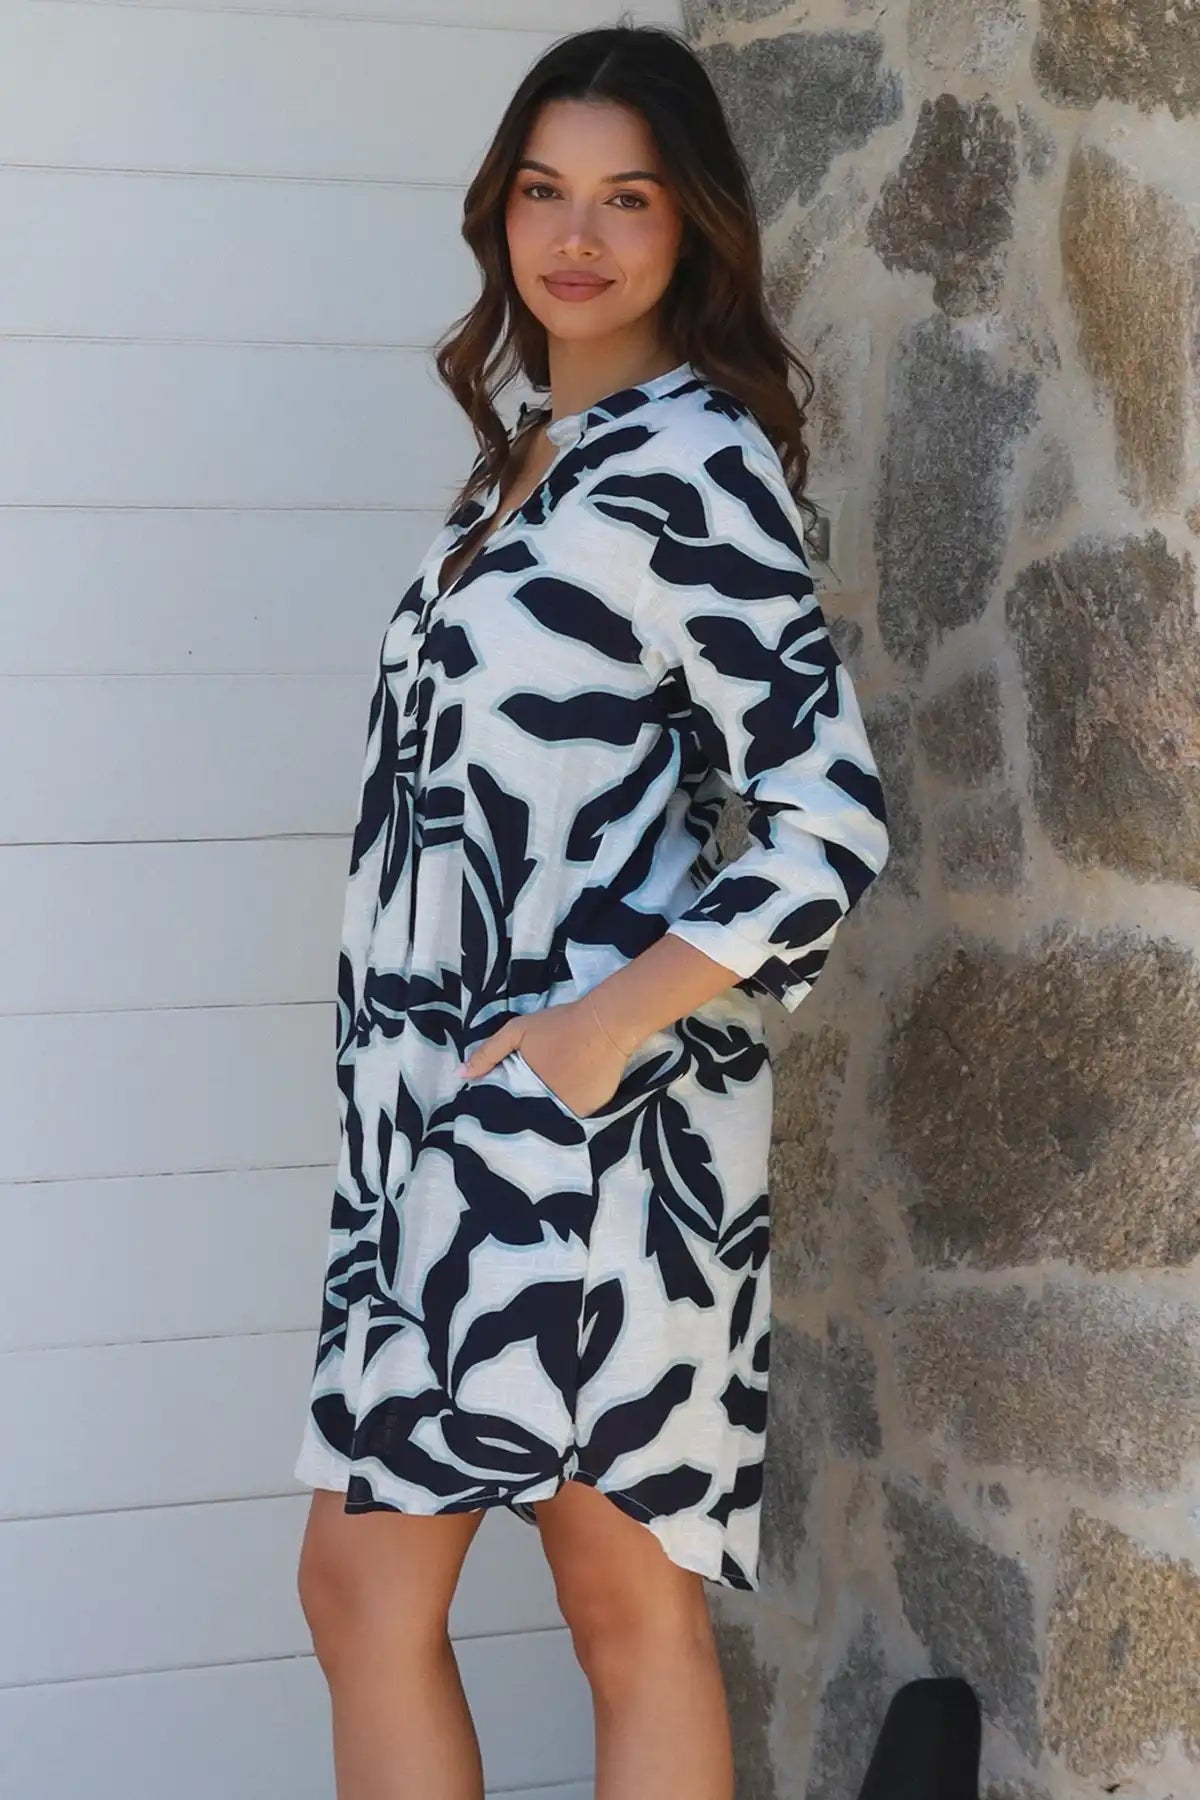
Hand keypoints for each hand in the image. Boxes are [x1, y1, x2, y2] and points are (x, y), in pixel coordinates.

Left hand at [457, 995, 634, 1117]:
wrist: (606, 1025)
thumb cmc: (559, 1025)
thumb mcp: (517, 1031)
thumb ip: (488, 1053)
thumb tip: (459, 1075)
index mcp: (524, 1089)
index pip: (506, 1106)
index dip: (502, 1103)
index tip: (500, 1101)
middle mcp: (545, 1107)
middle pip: (528, 1115)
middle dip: (523, 1111)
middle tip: (525, 1099)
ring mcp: (568, 1112)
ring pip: (550, 1119)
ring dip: (546, 1114)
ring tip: (545, 1101)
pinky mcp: (588, 1113)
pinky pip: (572, 1118)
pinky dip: (568, 1111)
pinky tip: (568, 1098)